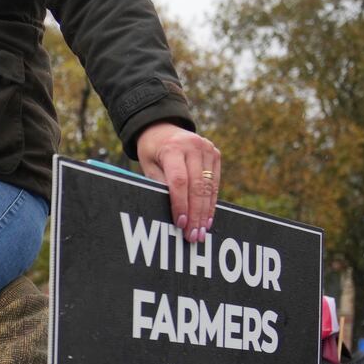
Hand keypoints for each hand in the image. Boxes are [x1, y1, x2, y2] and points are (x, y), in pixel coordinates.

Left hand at [136, 123, 220, 243]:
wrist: (163, 127)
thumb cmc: (152, 151)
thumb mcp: (148, 165)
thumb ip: (159, 184)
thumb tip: (169, 212)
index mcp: (172, 149)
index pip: (179, 181)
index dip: (181, 204)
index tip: (180, 223)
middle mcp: (193, 147)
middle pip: (197, 186)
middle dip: (196, 214)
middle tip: (193, 236)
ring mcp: (207, 148)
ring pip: (209, 187)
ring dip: (206, 212)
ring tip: (201, 232)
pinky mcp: (215, 154)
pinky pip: (215, 183)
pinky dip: (211, 202)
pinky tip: (208, 218)